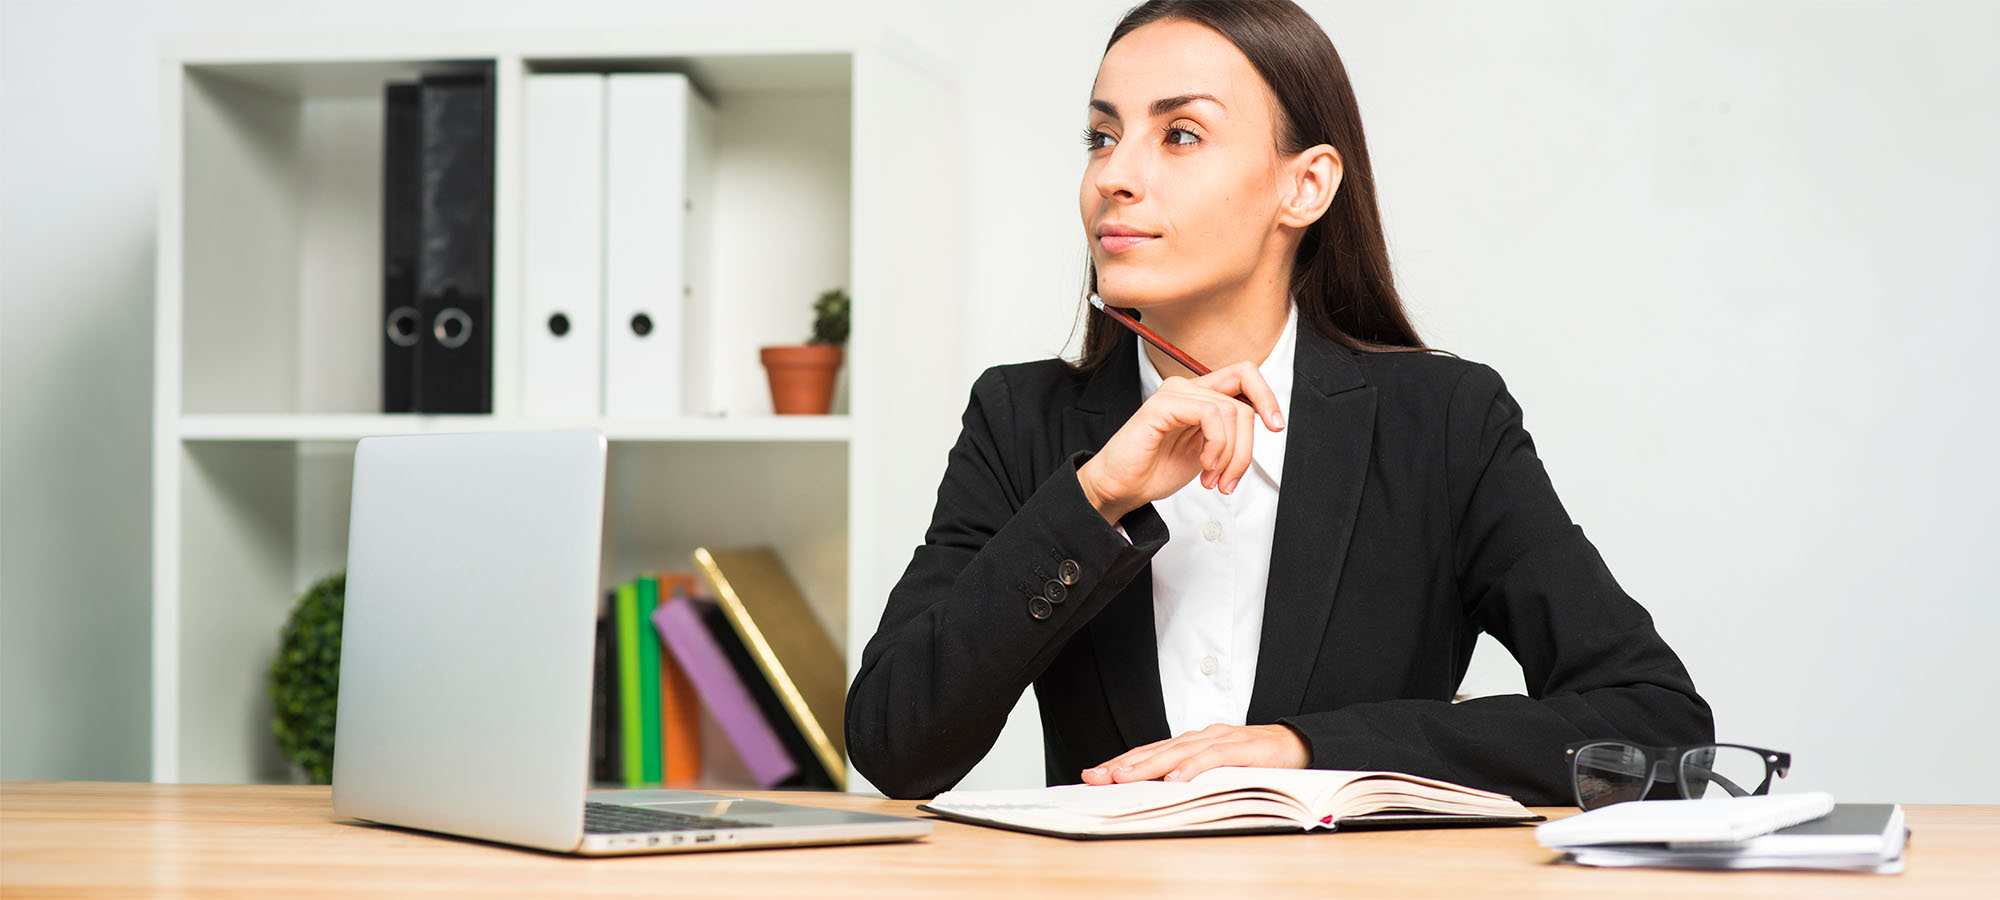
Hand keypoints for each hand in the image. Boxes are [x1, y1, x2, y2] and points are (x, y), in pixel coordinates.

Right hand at [1076, 361, 1284, 525]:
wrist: (1121, 487)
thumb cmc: (1156, 470)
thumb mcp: (1208, 452)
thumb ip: (1231, 434)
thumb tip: (1264, 424)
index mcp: (1200, 396)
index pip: (1245, 376)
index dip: (1267, 397)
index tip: (1275, 427)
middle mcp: (1188, 389)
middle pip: (1244, 394)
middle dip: (1249, 443)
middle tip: (1232, 475)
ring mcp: (1175, 394)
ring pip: (1232, 411)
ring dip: (1231, 454)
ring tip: (1213, 478)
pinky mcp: (1163, 405)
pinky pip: (1210, 414)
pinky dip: (1217, 445)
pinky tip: (1204, 464)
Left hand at [1079, 723, 1309, 784]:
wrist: (1299, 743)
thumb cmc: (1257, 759)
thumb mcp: (1217, 770)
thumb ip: (1191, 777)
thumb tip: (1158, 793)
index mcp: (1193, 743)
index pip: (1149, 752)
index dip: (1121, 763)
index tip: (1094, 774)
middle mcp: (1202, 737)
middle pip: (1156, 750)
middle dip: (1124, 764)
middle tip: (1097, 776)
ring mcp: (1221, 740)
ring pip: (1178, 752)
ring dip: (1150, 765)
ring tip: (1125, 777)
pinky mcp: (1243, 748)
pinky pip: (1214, 758)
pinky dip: (1194, 768)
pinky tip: (1176, 779)